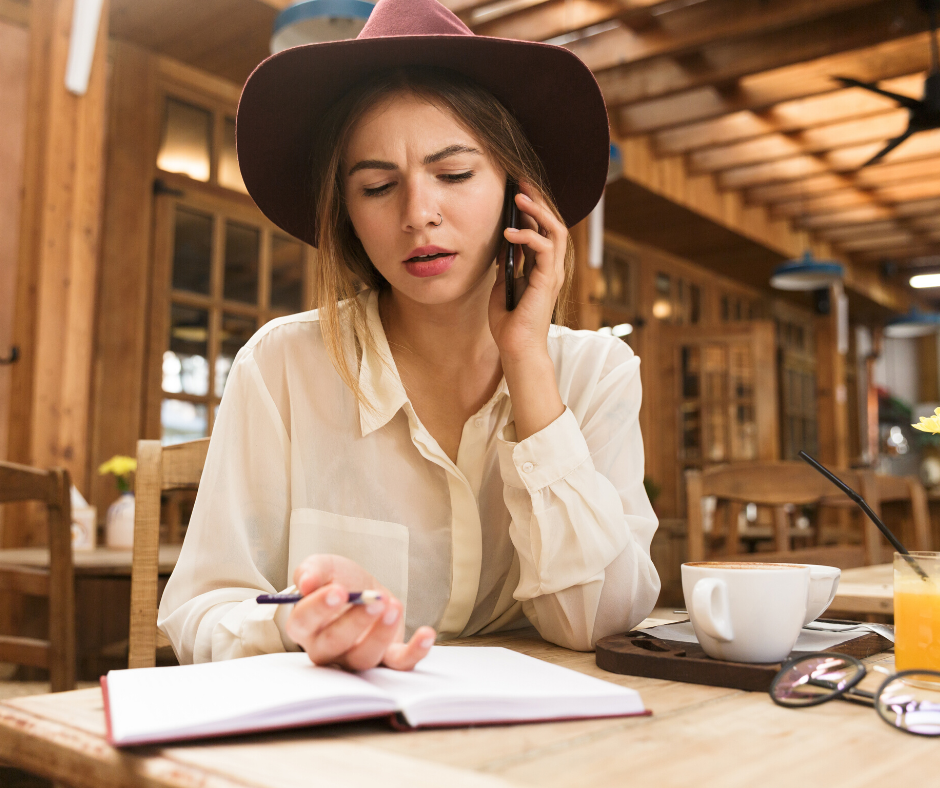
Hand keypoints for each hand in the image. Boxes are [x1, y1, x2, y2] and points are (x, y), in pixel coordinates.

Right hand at [285, 554, 435, 670]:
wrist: (365, 590)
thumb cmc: (338, 581)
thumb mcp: (324, 568)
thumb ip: (311, 571)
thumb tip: (305, 583)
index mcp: (306, 625)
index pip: (303, 622)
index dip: (318, 608)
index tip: (338, 591)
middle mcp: (327, 648)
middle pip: (334, 645)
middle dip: (354, 622)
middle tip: (375, 600)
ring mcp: (356, 657)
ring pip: (364, 658)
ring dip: (381, 634)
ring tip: (394, 606)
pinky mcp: (386, 658)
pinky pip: (399, 664)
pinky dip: (415, 652)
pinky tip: (426, 634)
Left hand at [488, 181, 567, 364]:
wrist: (516, 348)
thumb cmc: (509, 323)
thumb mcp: (502, 284)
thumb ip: (506, 263)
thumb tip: (501, 241)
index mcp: (542, 268)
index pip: (543, 230)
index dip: (532, 208)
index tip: (516, 190)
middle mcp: (551, 268)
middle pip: (553, 223)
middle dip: (538, 199)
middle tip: (521, 182)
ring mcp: (552, 273)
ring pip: (555, 230)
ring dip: (537, 211)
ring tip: (519, 197)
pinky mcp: (548, 280)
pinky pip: (544, 248)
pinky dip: (528, 235)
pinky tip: (509, 232)